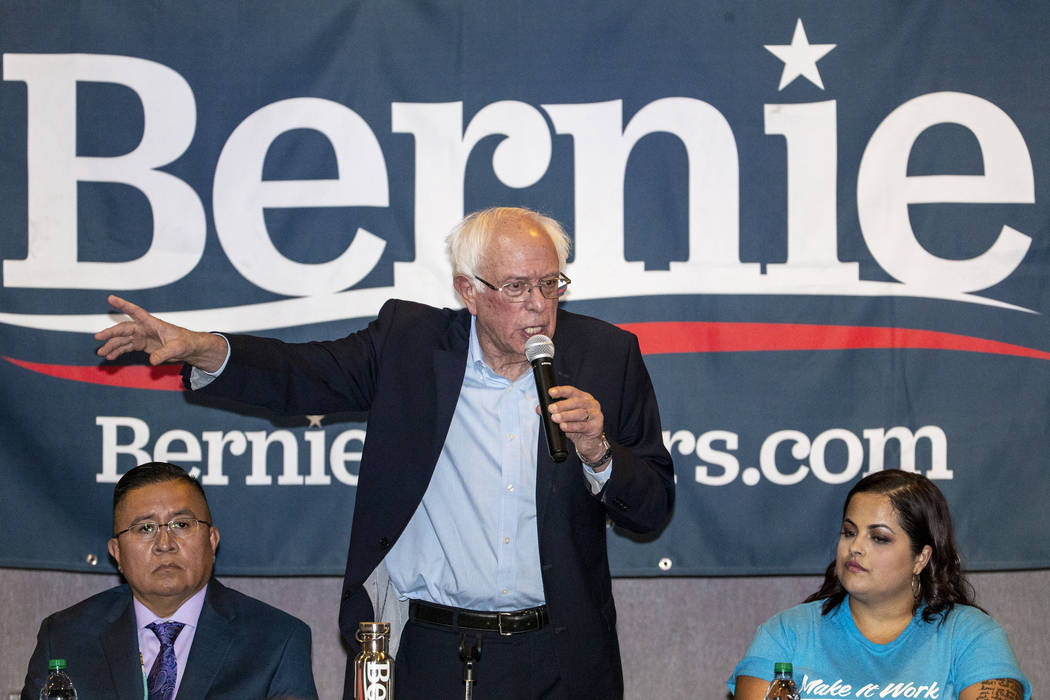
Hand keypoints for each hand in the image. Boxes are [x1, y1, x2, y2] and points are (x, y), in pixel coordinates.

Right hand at [94, 295, 227, 371]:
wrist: (189, 348)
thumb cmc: (186, 342)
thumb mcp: (178, 348)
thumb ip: (165, 353)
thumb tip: (152, 361)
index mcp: (152, 323)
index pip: (136, 312)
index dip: (123, 305)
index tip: (111, 298)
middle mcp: (144, 328)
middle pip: (124, 328)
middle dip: (111, 333)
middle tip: (98, 338)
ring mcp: (142, 336)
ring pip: (123, 339)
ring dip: (112, 345)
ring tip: (101, 353)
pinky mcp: (142, 345)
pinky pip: (126, 347)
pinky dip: (118, 351)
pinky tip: (110, 356)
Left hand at [545, 385, 607, 468]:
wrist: (589, 443)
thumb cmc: (576, 426)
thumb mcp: (564, 418)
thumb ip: (553, 411)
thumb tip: (539, 408)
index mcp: (583, 397)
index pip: (571, 391)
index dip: (561, 391)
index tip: (550, 393)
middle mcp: (591, 403)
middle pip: (576, 402)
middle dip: (562, 405)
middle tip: (551, 409)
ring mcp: (595, 414)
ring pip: (580, 413)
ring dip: (566, 416)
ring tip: (555, 418)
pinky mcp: (596, 426)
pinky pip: (583, 426)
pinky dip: (572, 426)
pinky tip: (564, 427)